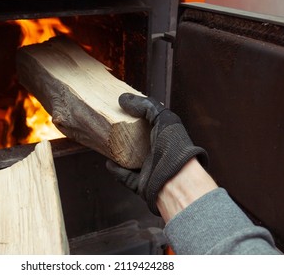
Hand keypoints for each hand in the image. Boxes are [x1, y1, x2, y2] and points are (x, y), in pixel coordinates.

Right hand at [106, 93, 207, 215]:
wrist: (175, 179)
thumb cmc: (174, 148)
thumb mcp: (163, 118)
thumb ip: (146, 106)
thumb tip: (124, 99)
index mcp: (166, 137)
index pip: (152, 125)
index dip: (140, 118)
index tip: (125, 111)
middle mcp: (159, 153)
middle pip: (140, 143)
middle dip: (128, 136)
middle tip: (114, 127)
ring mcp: (150, 170)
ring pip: (131, 161)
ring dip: (120, 154)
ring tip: (109, 144)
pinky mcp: (141, 184)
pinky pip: (125, 177)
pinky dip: (116, 171)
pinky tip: (109, 163)